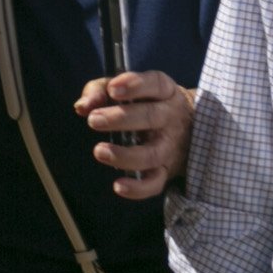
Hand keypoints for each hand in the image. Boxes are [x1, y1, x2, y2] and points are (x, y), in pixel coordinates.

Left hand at [75, 71, 196, 198]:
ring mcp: (171, 146)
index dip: (135, 85)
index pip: (155, 84)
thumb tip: (82, 106)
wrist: (190, 127)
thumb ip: (99, 90)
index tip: (113, 89)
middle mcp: (171, 118)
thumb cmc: (146, 102)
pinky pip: (156, 183)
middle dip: (121, 119)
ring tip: (100, 151)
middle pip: (151, 117)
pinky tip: (118, 186)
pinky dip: (139, 188)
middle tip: (94, 120)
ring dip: (125, 155)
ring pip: (152, 153)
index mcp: (164, 92)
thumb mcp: (127, 89)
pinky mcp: (167, 170)